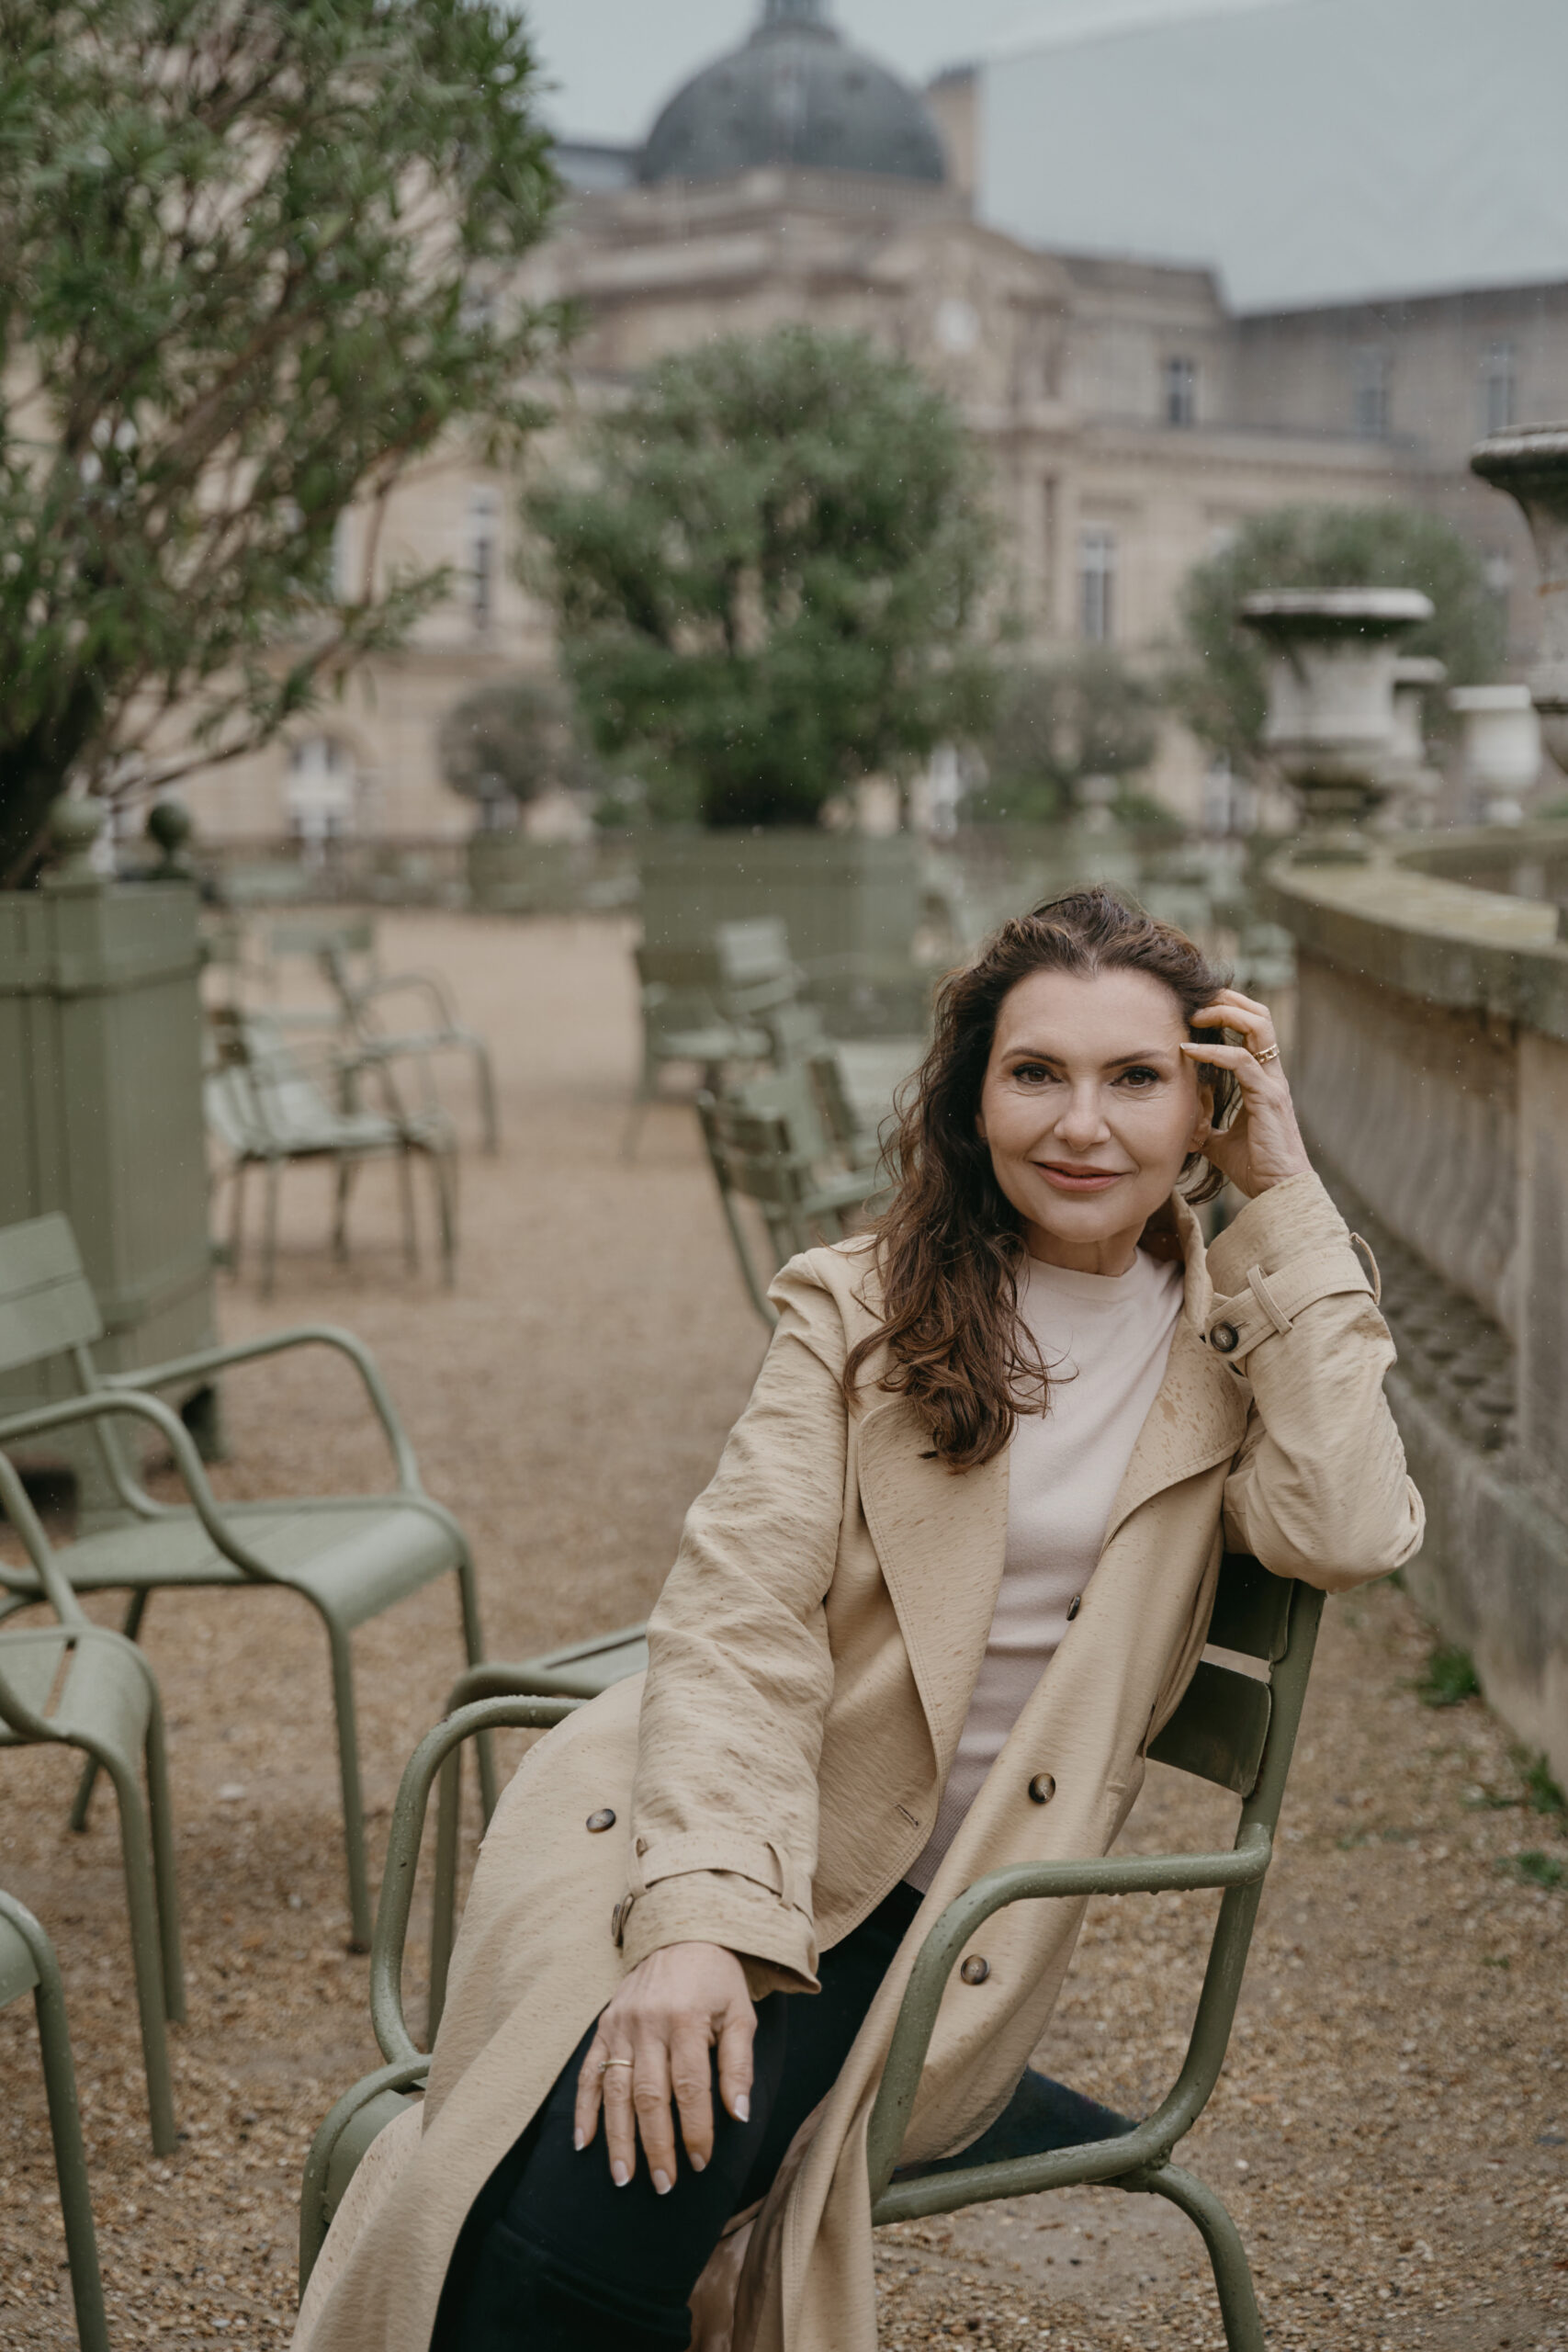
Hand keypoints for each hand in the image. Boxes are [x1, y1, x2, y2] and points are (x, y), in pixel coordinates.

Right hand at [574, 1941, 754, 2193]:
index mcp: (687, 2019)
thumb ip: (740, 2064)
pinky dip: (583, 2108)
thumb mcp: (740, 2013)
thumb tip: (740, 2115)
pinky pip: (589, 2072)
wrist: (680, 1931)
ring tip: (623, 2177)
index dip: (695, 2129)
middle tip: (663, 2184)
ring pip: (616, 2090)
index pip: (690, 2087)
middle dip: (656, 2145)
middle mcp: (649, 2023)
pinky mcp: (603, 2026)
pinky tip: (584, 2142)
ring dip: (619, 2138)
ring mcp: (621, 2025)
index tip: (700, 2163)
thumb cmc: (716, 1979)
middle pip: (650, 2095)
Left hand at [1179, 989, 1311, 1199]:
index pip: (1252, 1029)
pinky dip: (1214, 1052)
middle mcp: (1271, 1075)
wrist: (1277, 1191)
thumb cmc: (1255, 1167)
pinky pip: (1242, 1062)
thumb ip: (1205, 1124)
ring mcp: (1272, 1083)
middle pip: (1259, 1016)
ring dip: (1224, 1014)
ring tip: (1193, 1015)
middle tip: (1195, 999)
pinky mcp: (1267, 1098)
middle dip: (1228, 1000)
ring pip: (1258, 1027)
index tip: (1197, 1008)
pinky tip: (1188, 1051)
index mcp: (1263, 1079)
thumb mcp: (1219, 1142)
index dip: (1229, 1011)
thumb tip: (1184, 1120)